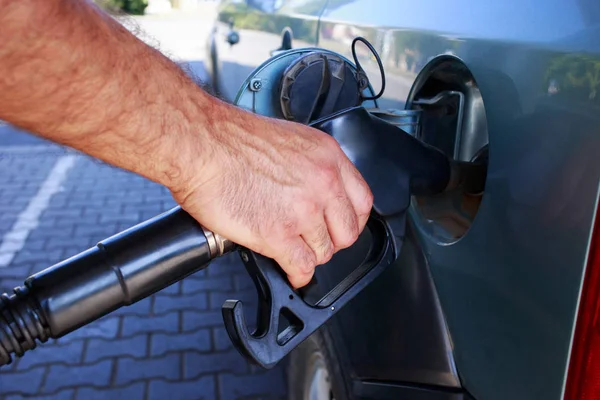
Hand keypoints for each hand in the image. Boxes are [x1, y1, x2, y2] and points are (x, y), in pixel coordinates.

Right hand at [172, 107, 372, 287]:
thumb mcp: (289, 140)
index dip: (351, 220)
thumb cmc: (231, 138)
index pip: (362, 201)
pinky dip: (297, 275)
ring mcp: (302, 211)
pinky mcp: (278, 234)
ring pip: (324, 252)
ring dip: (309, 256)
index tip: (340, 225)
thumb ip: (310, 167)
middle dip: (332, 241)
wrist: (201, 144)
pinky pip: (302, 267)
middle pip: (348, 232)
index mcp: (327, 157)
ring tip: (293, 252)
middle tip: (315, 241)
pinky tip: (290, 271)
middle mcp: (322, 184)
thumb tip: (312, 190)